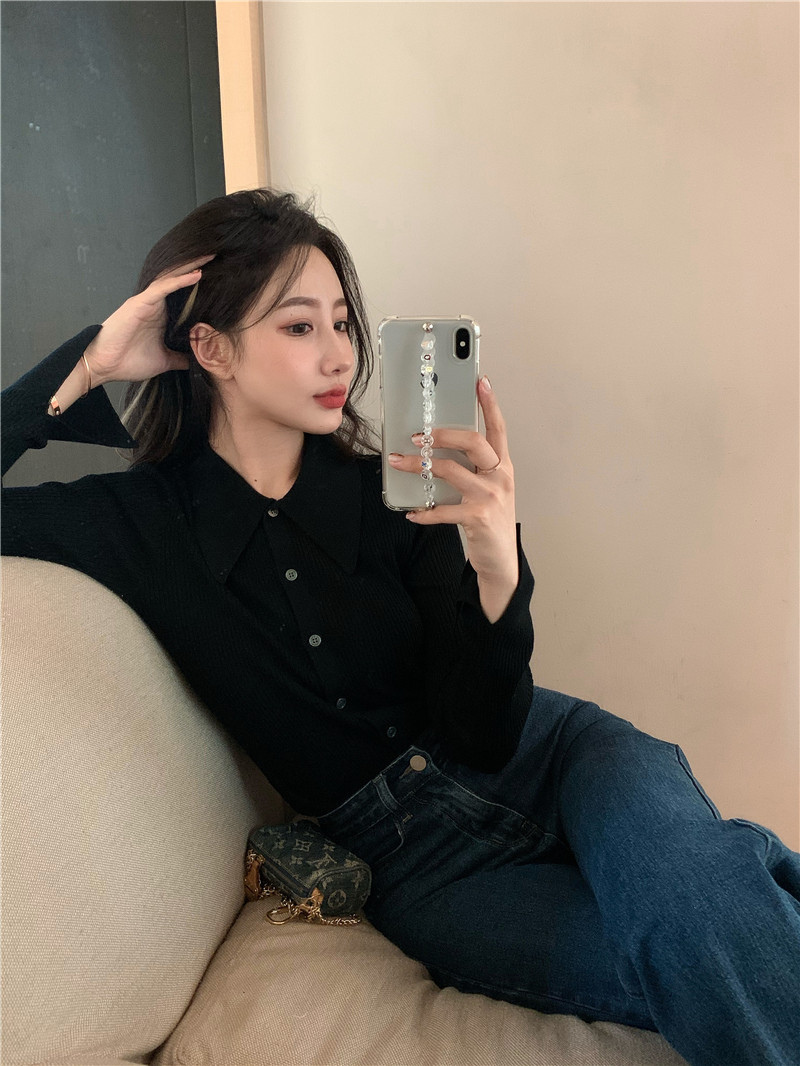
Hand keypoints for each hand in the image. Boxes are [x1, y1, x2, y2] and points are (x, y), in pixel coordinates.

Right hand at [83, 256, 214, 385]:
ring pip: (172, 278)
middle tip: (216, 257)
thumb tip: (194, 360)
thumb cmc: (128, 361)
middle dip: (196, 267)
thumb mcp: (163, 361)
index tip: (217, 277)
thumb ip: (178, 358)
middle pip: (178, 280)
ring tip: (209, 257)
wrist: (104, 365)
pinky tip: (196, 275)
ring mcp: (147, 301)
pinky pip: (163, 287)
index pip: (182, 295)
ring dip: (190, 267)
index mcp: (160, 316)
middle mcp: (155, 304)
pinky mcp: (141, 303)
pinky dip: (180, 280)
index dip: (197, 285)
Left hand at [388, 376, 518, 589]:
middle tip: (418, 436)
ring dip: (418, 466)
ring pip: (450, 470)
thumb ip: (472, 469)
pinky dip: (423, 511)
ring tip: (398, 463)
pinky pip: (442, 509)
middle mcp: (500, 477)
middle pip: (473, 442)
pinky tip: (412, 513)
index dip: (490, 403)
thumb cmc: (490, 519)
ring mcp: (490, 496)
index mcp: (503, 466)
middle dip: (443, 434)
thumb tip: (436, 450)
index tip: (481, 380)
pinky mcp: (477, 517)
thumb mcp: (488, 489)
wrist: (501, 558)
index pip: (498, 428)